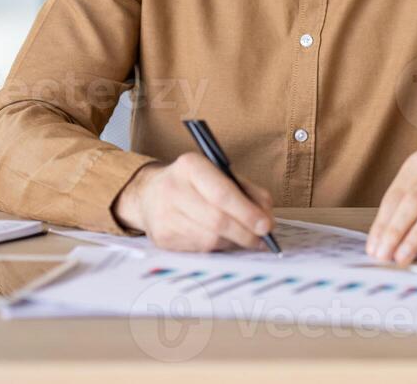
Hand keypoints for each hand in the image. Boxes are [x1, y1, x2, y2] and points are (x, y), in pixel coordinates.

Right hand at [113, 152, 274, 251]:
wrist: (149, 193)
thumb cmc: (194, 182)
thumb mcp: (220, 174)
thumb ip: (247, 191)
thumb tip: (267, 217)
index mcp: (190, 166)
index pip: (222, 193)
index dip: (247, 212)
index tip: (266, 225)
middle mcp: (173, 189)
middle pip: (217, 220)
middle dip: (245, 233)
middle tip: (263, 239)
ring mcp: (164, 216)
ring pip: (209, 239)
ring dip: (234, 243)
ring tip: (246, 239)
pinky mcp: (162, 239)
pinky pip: (199, 249)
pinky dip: (218, 248)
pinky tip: (225, 241)